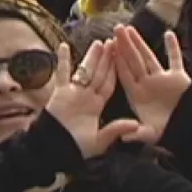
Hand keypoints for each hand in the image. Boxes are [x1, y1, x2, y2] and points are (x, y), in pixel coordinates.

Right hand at [44, 41, 140, 159]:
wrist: (55, 148)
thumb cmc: (76, 147)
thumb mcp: (100, 140)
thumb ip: (116, 130)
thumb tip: (136, 125)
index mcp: (97, 105)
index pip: (109, 83)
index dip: (115, 70)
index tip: (122, 57)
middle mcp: (86, 96)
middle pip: (99, 73)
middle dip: (106, 59)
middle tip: (113, 42)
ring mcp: (73, 92)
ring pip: (84, 71)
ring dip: (91, 57)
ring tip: (98, 43)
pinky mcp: (60, 92)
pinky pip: (62, 73)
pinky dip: (63, 60)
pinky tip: (64, 46)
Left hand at [112, 26, 191, 144]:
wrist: (187, 130)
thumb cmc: (166, 132)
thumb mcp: (149, 134)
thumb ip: (137, 134)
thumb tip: (123, 138)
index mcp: (138, 94)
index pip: (125, 74)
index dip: (117, 61)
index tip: (109, 47)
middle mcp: (147, 83)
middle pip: (134, 61)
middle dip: (125, 46)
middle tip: (116, 29)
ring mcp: (162, 79)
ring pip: (149, 57)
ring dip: (141, 43)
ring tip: (131, 29)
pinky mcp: (178, 78)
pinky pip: (175, 60)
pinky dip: (173, 48)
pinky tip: (169, 34)